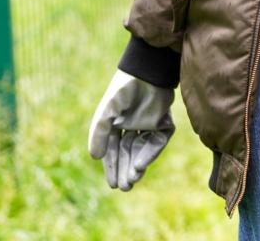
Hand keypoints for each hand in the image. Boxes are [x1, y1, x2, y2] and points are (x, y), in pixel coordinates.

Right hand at [88, 70, 175, 190]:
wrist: (147, 72)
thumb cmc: (124, 90)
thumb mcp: (107, 112)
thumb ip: (100, 133)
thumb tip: (95, 157)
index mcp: (117, 124)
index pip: (114, 150)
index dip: (112, 167)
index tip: (112, 184)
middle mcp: (133, 126)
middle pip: (128, 153)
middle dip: (125, 170)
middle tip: (123, 187)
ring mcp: (149, 124)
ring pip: (142, 150)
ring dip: (137, 165)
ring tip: (131, 180)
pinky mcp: (163, 121)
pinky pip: (157, 141)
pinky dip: (149, 153)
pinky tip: (141, 164)